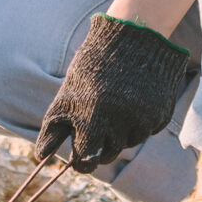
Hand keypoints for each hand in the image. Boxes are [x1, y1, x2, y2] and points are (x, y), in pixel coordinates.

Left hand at [34, 14, 197, 167]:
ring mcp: (142, 121)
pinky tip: (134, 99)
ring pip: (128, 143)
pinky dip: (138, 122)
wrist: (136, 38)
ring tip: (115, 104)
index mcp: (91, 119)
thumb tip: (40, 156)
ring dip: (120, 133)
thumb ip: (55, 128)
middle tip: (96, 129)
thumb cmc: (93, 67)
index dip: (81, 162)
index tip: (80, 159)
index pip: (85, 159)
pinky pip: (146, 131)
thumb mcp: (67, 94)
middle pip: (107, 156)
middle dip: (99, 148)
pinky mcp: (160, 116)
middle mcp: (119, 124)